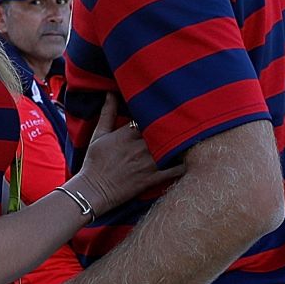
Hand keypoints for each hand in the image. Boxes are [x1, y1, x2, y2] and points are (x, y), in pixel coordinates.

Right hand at [74, 95, 184, 216]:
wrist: (92, 190)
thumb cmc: (94, 162)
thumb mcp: (98, 135)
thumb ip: (107, 113)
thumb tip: (110, 93)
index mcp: (127, 134)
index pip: (149, 118)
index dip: (159, 114)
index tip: (166, 110)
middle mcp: (139, 147)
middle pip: (163, 132)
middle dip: (172, 126)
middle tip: (185, 120)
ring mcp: (146, 164)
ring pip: (171, 149)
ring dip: (181, 143)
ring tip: (192, 136)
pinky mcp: (151, 179)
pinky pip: (173, 171)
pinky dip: (183, 165)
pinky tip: (190, 159)